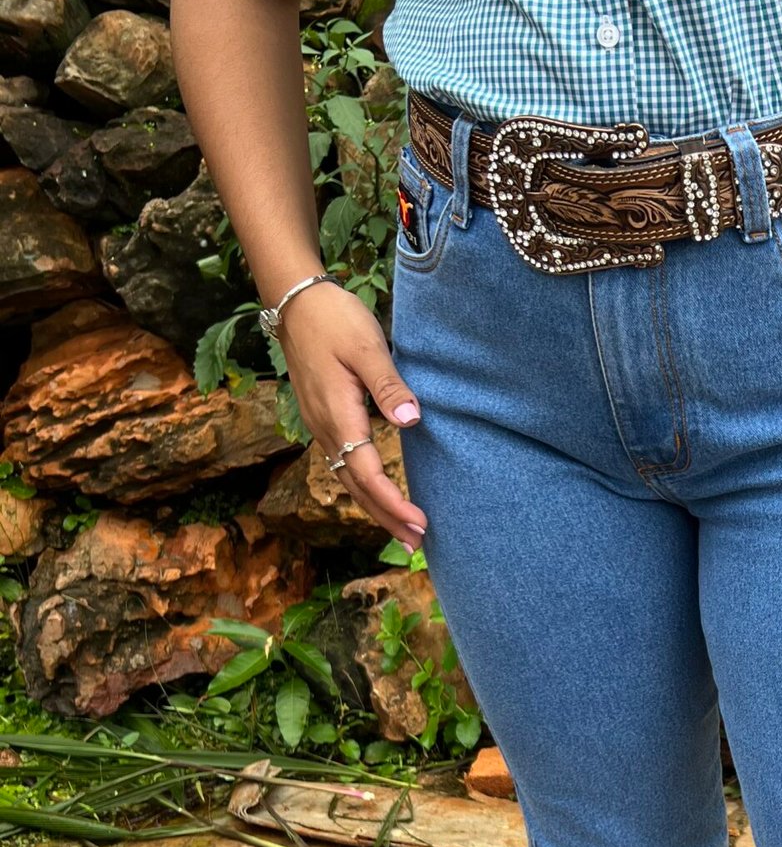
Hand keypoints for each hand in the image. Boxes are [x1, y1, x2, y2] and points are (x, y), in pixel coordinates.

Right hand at [278, 281, 428, 551]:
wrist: (294, 302)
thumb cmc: (335, 319)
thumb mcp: (368, 347)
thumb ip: (390, 386)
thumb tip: (412, 423)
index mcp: (338, 416)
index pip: (368, 473)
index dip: (394, 503)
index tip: (421, 523)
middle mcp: (324, 428)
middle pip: (356, 487)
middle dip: (386, 517)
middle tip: (417, 544)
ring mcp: (319, 424)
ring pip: (346, 479)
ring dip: (374, 506)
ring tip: (401, 530)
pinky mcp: (320, 417)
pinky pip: (340, 464)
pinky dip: (361, 486)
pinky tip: (375, 494)